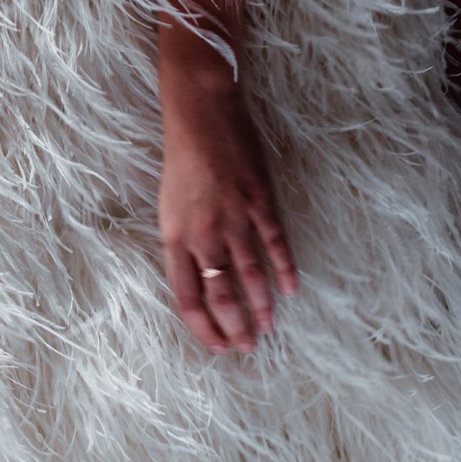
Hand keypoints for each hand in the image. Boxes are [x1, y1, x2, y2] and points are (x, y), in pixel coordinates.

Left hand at [155, 4, 299, 356]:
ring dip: (261, 306)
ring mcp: (234, 218)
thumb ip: (183, 244)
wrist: (201, 114)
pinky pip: (275, 244)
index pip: (187, 298)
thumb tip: (198, 278)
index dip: (202, 328)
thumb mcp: (169, 207)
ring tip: (268, 329)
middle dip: (234, 327)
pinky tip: (291, 290)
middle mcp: (203, 234)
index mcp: (174, 237)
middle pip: (220, 295)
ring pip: (249, 276)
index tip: (216, 346)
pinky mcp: (259, 201)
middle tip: (247, 347)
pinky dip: (285, 270)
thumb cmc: (182, 161)